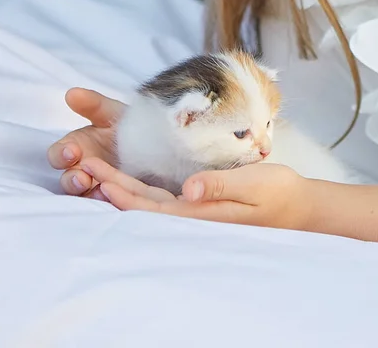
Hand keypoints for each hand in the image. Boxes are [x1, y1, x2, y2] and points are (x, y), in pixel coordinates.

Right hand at [47, 88, 125, 195]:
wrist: (160, 141)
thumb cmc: (130, 125)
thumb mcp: (114, 112)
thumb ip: (94, 104)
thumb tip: (71, 93)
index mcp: (77, 147)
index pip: (59, 154)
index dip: (61, 154)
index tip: (72, 151)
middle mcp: (82, 168)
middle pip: (67, 179)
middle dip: (72, 179)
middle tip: (82, 178)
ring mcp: (97, 186)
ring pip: (82, 196)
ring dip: (86, 194)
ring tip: (97, 191)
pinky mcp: (114, 197)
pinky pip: (104, 205)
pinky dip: (105, 203)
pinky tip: (112, 199)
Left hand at [81, 157, 311, 229]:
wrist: (295, 206)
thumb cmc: (277, 194)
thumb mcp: (252, 184)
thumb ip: (220, 186)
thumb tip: (187, 191)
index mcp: (200, 213)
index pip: (151, 206)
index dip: (121, 192)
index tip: (96, 175)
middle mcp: (191, 214)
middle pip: (142, 202)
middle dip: (111, 184)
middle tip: (82, 164)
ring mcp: (194, 209)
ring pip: (148, 199)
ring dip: (120, 185)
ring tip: (94, 170)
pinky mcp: (198, 202)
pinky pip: (161, 197)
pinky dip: (138, 187)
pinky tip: (125, 178)